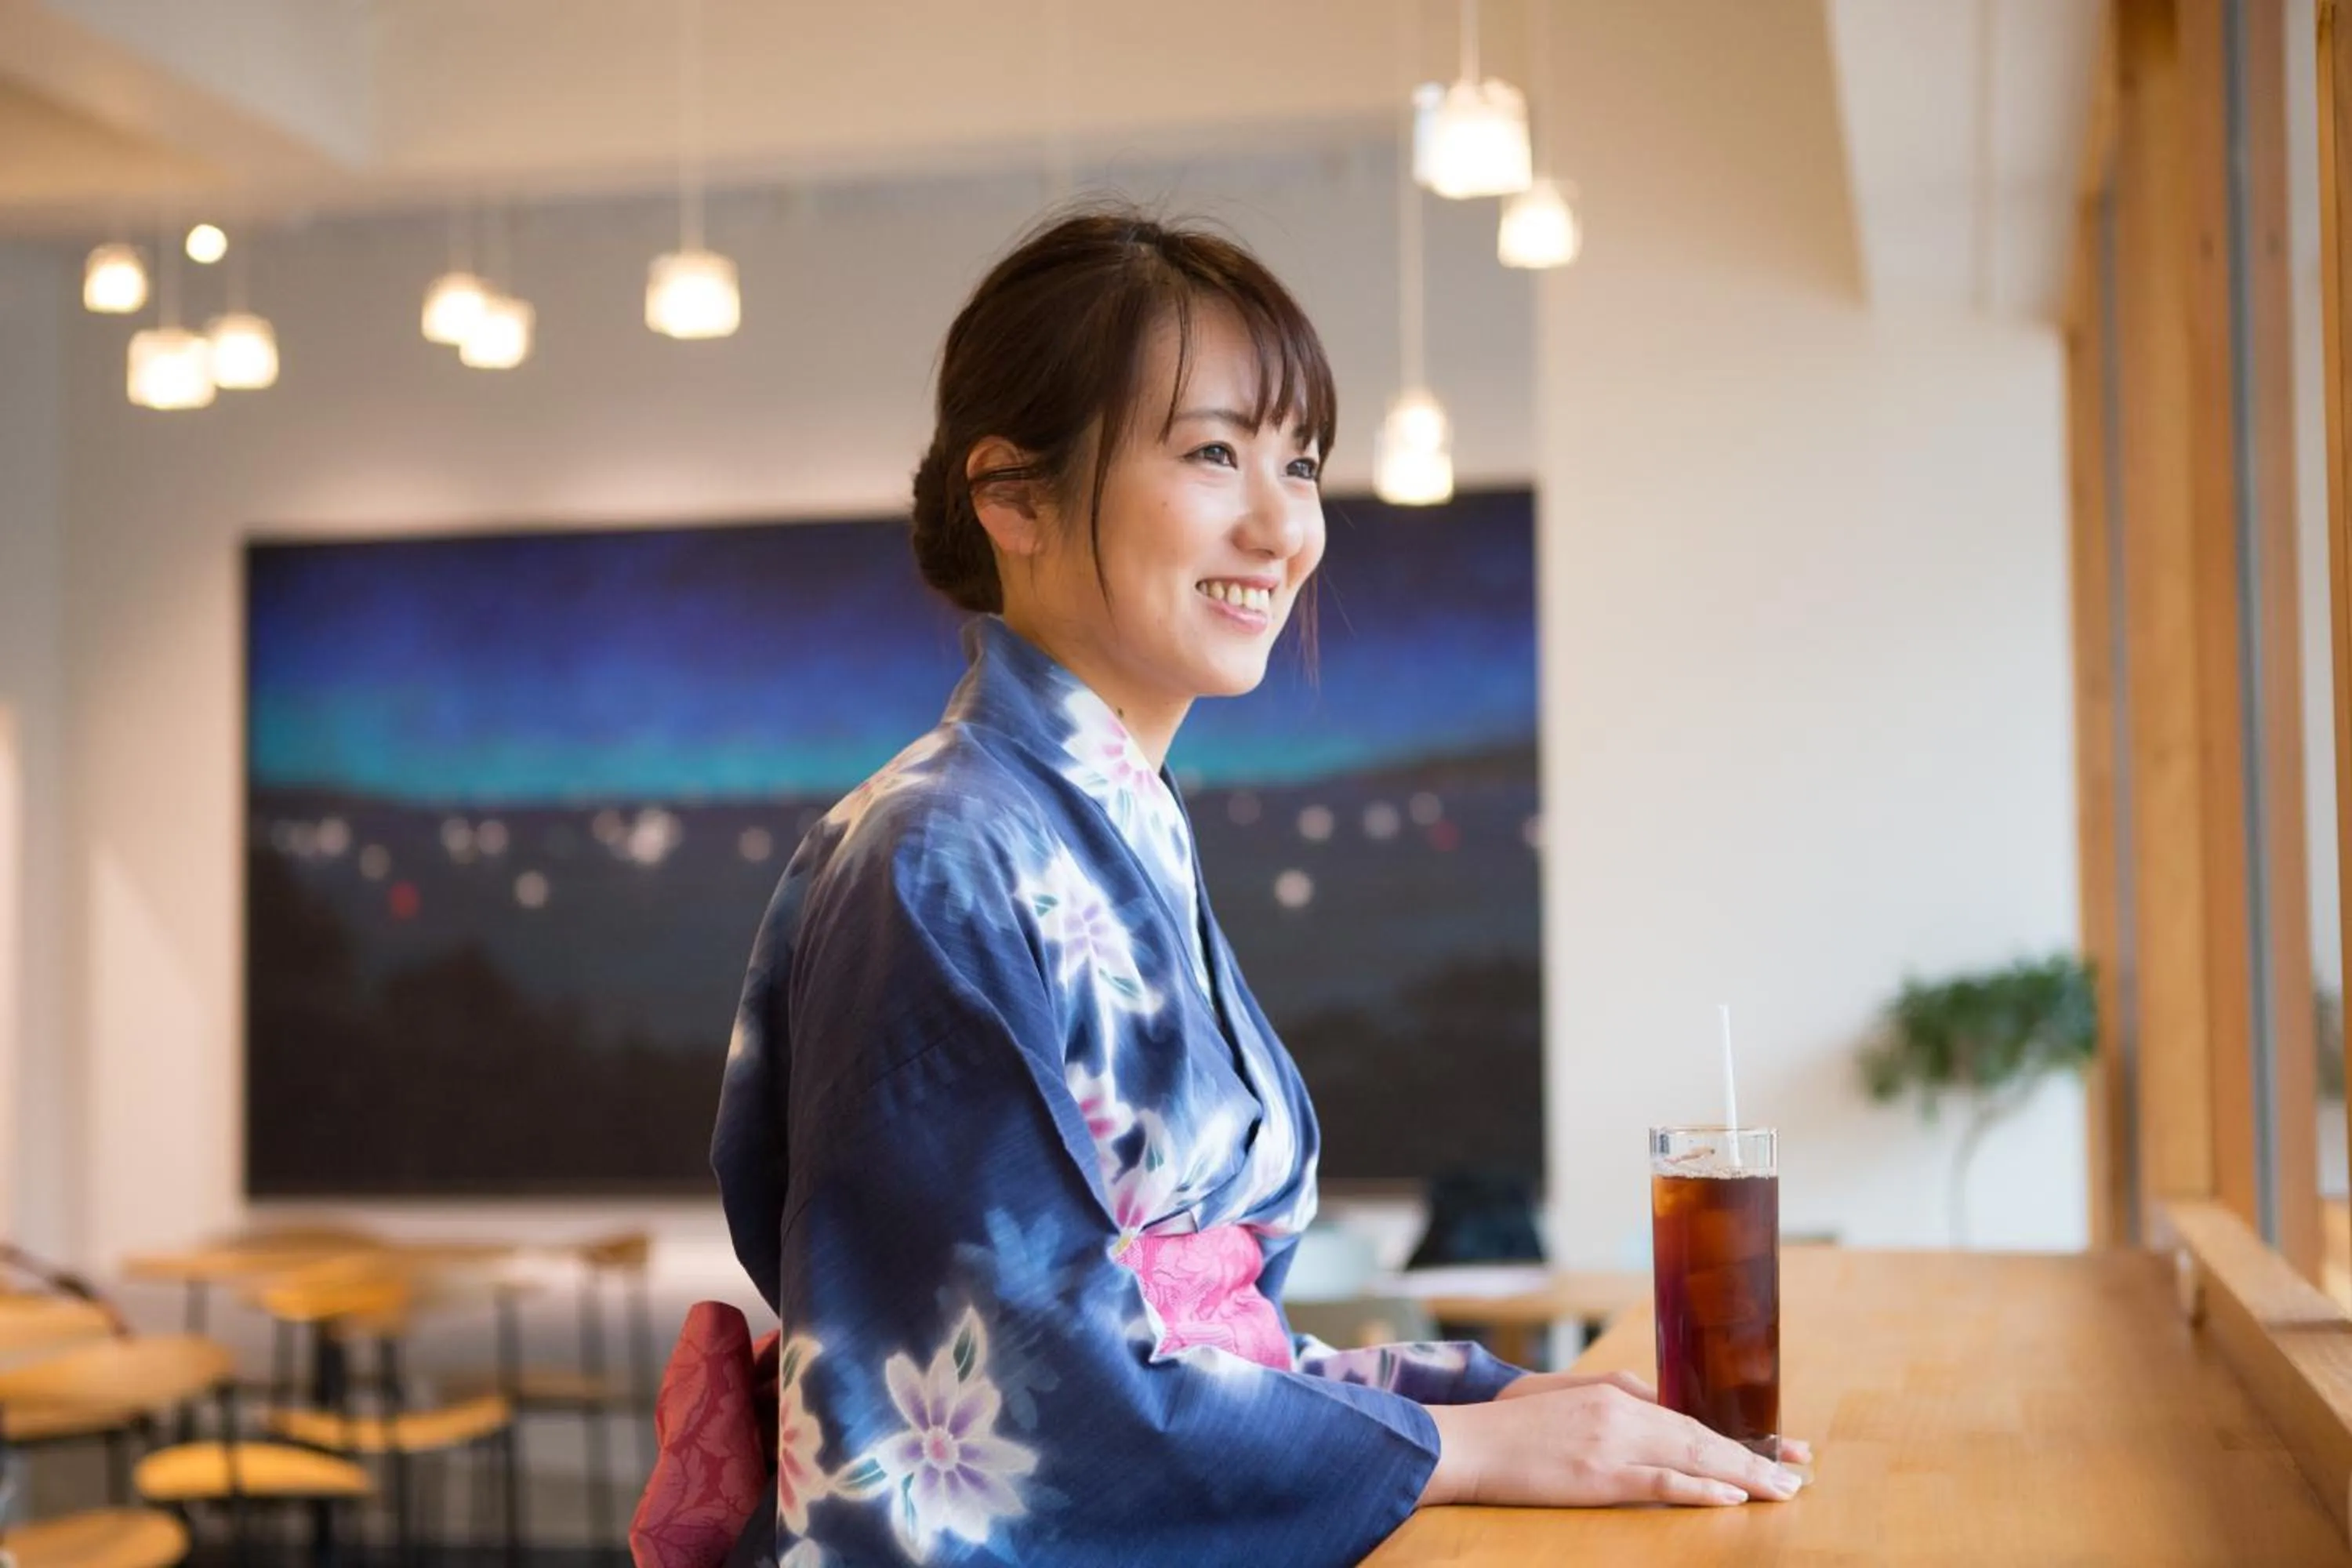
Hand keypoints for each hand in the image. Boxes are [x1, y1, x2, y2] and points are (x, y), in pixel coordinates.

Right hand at [1493, 1370, 1812, 1465]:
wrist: (1465, 1441)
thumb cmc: (1510, 1427)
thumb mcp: (1567, 1399)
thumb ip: (1614, 1400)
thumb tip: (1657, 1408)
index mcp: (1615, 1393)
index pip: (1691, 1416)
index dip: (1738, 1435)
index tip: (1779, 1447)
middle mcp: (1621, 1412)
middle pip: (1702, 1436)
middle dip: (1755, 1455)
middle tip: (1799, 1471)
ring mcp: (1611, 1443)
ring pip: (1693, 1457)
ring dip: (1744, 1474)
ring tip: (1783, 1489)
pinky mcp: (1598, 1476)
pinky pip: (1661, 1483)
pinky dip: (1701, 1490)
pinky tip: (1731, 1497)